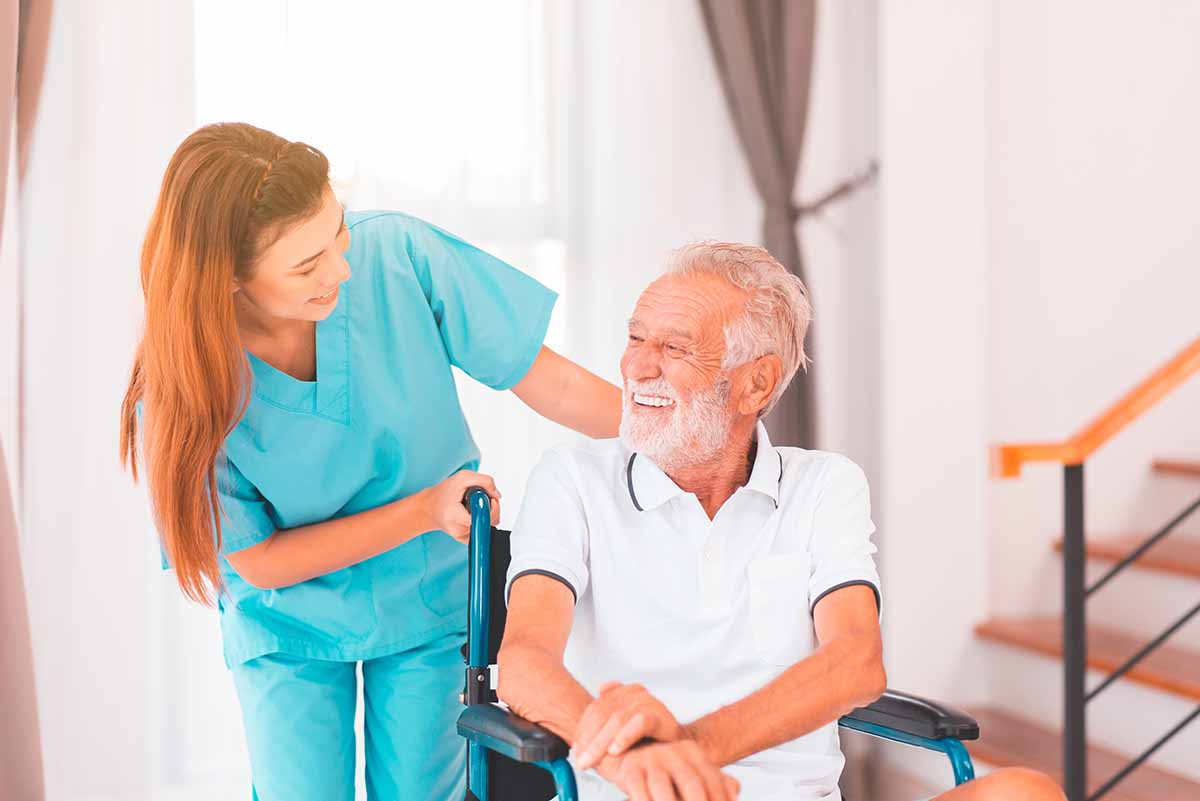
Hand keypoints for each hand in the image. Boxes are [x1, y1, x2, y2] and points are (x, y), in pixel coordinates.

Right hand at [420, 470, 499, 543]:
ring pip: (486, 527)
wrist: (430, 508)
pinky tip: (473, 514)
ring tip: (473, 506)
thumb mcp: (462, 477)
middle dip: (491, 509)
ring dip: (486, 514)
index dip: (491, 508)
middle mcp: (457, 529)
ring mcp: (461, 536)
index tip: (490, 499)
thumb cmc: (444, 493)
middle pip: (487, 523)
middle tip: (481, 499)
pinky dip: (482, 521)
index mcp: (453, 515)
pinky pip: (482, 531)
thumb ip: (484, 481)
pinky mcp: (465, 540)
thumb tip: (497, 495)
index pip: (481, 518)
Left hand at [575, 682, 684, 768]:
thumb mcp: (622, 726)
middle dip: (589, 739)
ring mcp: (648, 702)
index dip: (583, 729)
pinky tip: (615, 750)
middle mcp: (635, 692)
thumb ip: (608, 711)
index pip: (596, 708)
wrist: (677, 748)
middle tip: (581, 760)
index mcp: (624, 692)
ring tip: (592, 759)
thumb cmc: (648, 738)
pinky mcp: (660, 715)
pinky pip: (639, 723)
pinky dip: (625, 736)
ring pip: (617, 719)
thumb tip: (600, 687)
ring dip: (601, 742)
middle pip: (604, 713)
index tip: (576, 749)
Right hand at [606, 740, 739, 800]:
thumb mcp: (692, 772)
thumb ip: (717, 782)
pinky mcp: (631, 770)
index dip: (719, 798)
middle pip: (690, 781)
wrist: (631, 753)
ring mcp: (651, 759)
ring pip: (662, 787)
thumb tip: (735, 790)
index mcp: (692, 751)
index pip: (711, 778)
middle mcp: (673, 752)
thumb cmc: (668, 772)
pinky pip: (638, 790)